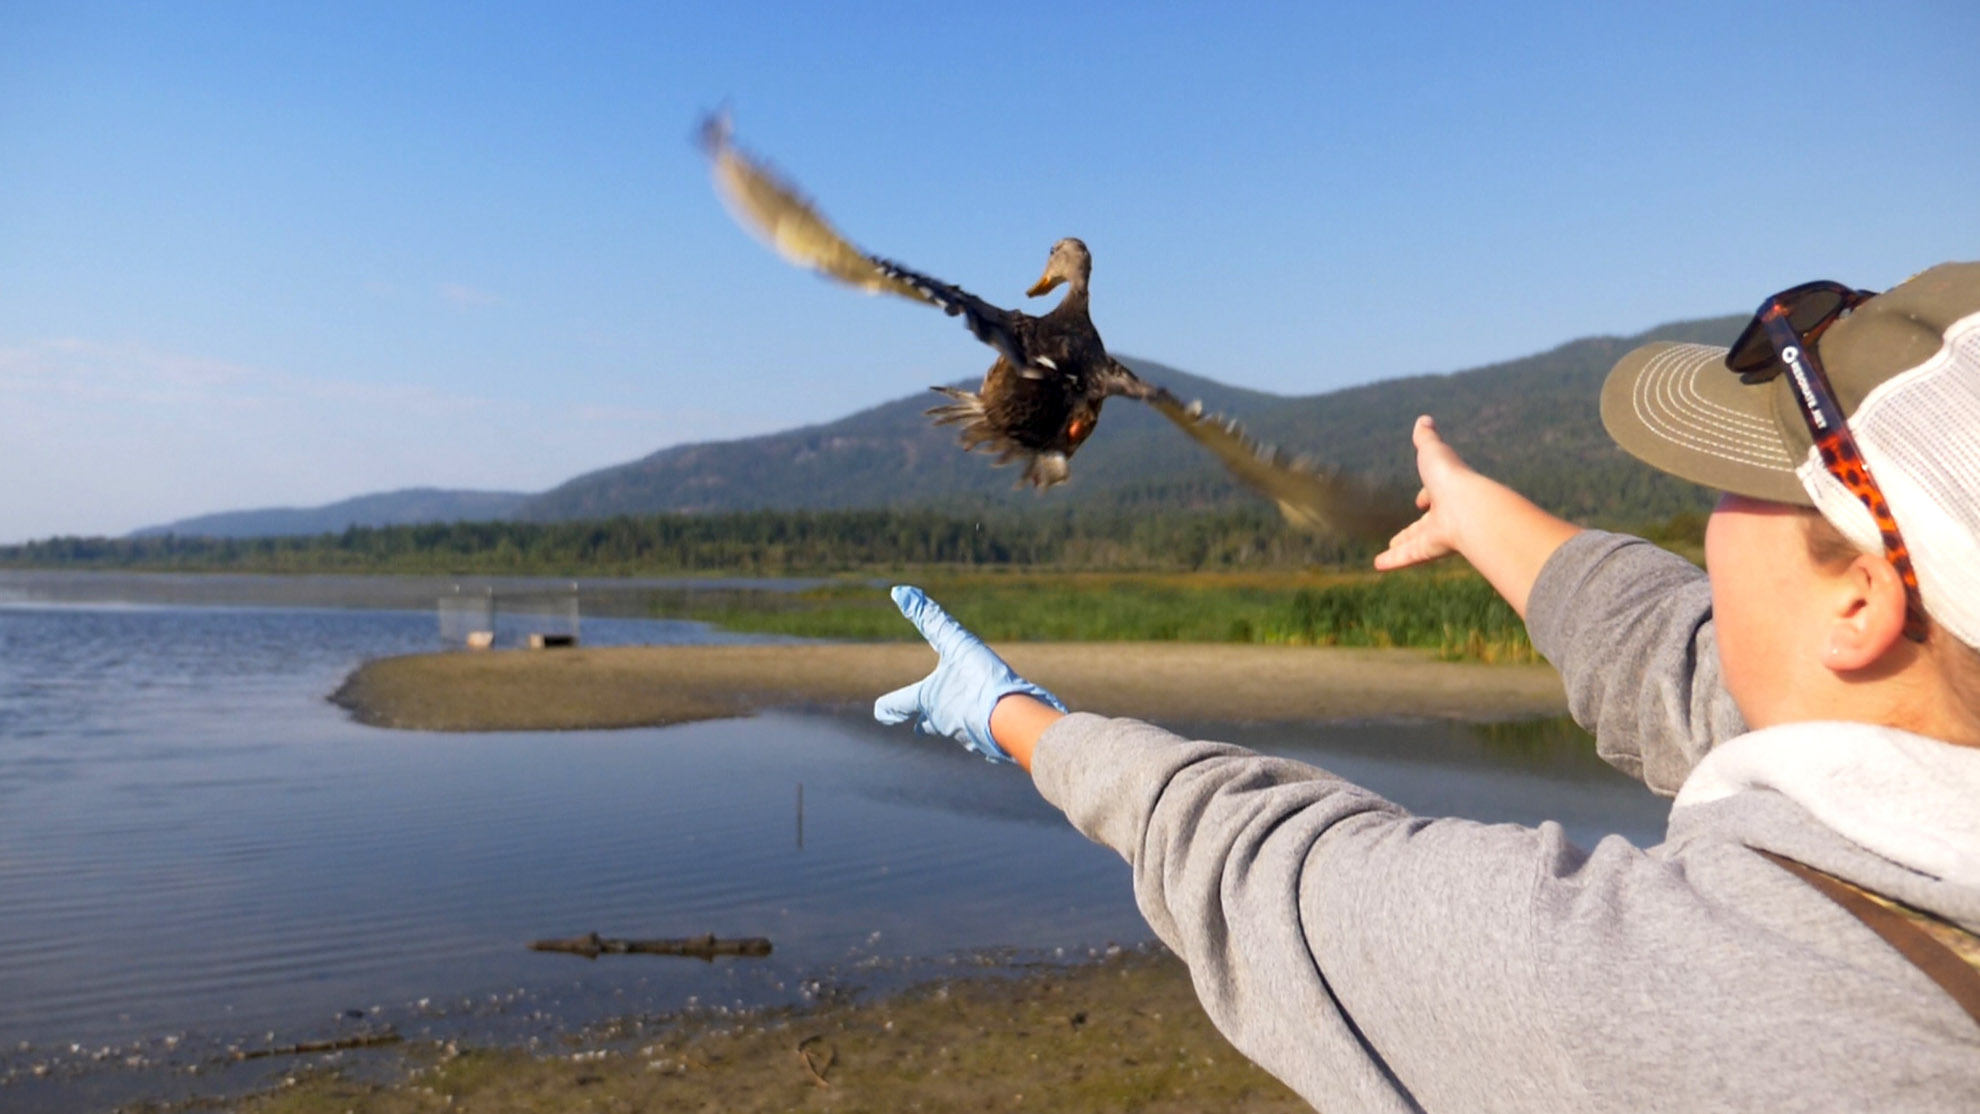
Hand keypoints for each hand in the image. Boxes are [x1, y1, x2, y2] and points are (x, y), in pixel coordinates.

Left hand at [873, 586, 1065, 762]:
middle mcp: (943, 722)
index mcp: (929, 700)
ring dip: (960, 726)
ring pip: (958, 732)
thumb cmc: (979, 679)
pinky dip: (987, 736)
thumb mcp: (955, 641)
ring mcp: (966, 738)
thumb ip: (929, 618)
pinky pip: (984, 742)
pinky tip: (996, 735)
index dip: (888, 706)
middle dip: (924, 723)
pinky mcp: (991, 748)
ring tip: (968, 721)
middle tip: (919, 727)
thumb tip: (899, 590)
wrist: (1012, 719)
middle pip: (928, 724)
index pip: (900, 703)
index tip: (880, 711)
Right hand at [1373, 415, 1474, 570]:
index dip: (1427, 495)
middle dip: (1414, 528)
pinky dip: (1394, 560)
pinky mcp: (1431, 550)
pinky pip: (1409, 556)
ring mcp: (1439, 533)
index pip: (1436, 493)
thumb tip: (1423, 419)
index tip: (1421, 501)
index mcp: (1449, 489)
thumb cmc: (1451, 476)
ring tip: (1384, 555)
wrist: (1467, 506)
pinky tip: (1378, 566)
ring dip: (1401, 548)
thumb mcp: (1433, 451)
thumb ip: (1426, 438)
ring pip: (1416, 543)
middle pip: (1426, 524)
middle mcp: (1446, 513)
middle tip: (1401, 535)